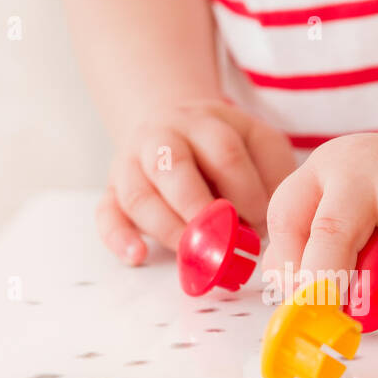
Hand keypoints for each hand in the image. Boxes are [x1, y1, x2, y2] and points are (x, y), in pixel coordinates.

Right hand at [96, 100, 296, 264]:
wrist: (171, 125)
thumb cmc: (223, 147)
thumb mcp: (258, 143)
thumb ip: (272, 172)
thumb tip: (271, 219)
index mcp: (205, 123)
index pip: (224, 152)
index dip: (245, 192)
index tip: (259, 221)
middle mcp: (162, 138)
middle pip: (172, 167)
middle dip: (199, 209)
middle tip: (222, 242)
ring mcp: (131, 164)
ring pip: (138, 194)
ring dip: (168, 229)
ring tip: (193, 255)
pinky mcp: (112, 191)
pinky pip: (105, 213)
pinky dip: (119, 237)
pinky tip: (139, 255)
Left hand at [265, 131, 377, 332]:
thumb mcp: (335, 202)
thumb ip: (307, 247)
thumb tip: (293, 298)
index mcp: (321, 172)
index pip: (287, 217)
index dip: (289, 269)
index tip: (300, 307)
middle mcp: (363, 173)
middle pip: (337, 227)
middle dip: (330, 278)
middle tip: (335, 321)